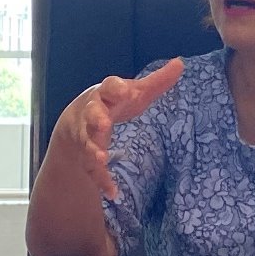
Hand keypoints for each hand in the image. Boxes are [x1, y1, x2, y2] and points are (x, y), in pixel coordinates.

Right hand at [76, 58, 183, 199]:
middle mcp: (92, 113)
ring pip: (88, 143)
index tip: (126, 91)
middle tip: (103, 123)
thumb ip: (156, 81)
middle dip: (96, 118)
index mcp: (106, 93)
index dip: (117, 88)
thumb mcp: (133, 92)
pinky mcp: (85, 156)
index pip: (110, 86)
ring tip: (100, 159)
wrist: (74, 122)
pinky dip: (101, 181)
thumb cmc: (112, 102)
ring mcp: (86, 136)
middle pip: (93, 114)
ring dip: (93, 150)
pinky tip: (112, 192)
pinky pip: (92, 170)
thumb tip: (180, 63)